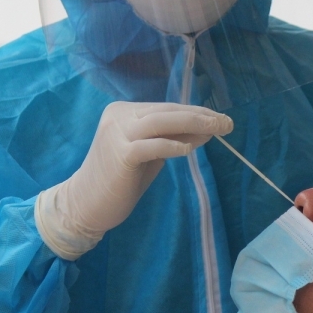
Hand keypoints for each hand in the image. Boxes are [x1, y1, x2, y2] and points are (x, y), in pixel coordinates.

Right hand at [35, 102, 232, 258]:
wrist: (84, 204)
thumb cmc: (119, 181)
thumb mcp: (151, 155)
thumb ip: (173, 139)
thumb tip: (207, 128)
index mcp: (124, 111)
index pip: (166, 108)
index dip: (196, 112)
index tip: (221, 118)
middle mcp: (119, 116)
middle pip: (167, 112)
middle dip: (200, 116)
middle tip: (227, 123)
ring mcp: (117, 133)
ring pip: (161, 122)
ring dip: (193, 124)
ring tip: (217, 129)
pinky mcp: (119, 154)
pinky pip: (150, 146)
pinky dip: (171, 145)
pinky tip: (189, 149)